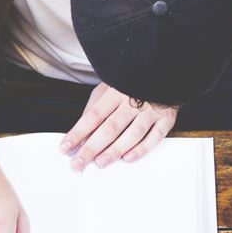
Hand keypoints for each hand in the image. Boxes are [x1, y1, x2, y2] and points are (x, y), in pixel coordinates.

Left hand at [60, 83, 177, 170]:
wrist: (165, 69)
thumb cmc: (133, 82)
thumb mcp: (109, 87)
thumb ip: (95, 108)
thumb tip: (80, 133)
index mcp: (116, 92)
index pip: (93, 115)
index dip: (78, 133)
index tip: (65, 147)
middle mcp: (133, 101)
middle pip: (109, 128)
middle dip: (91, 148)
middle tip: (78, 163)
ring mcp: (151, 110)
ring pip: (132, 134)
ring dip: (114, 150)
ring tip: (100, 163)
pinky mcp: (166, 119)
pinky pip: (154, 137)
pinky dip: (141, 149)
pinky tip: (127, 158)